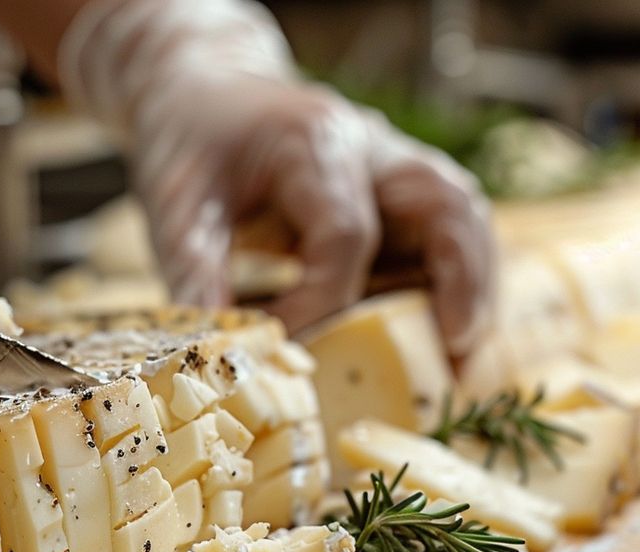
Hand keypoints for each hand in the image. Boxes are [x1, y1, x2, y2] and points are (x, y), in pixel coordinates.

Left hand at [59, 0, 493, 354]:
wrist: (208, 97)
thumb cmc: (193, 147)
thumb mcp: (177, 205)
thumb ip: (194, 273)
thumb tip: (217, 354)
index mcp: (316, 143)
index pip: (345, 234)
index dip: (321, 303)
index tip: (283, 348)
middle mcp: (372, 148)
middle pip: (445, 208)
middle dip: (459, 282)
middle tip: (453, 352)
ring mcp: (393, 166)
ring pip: (462, 217)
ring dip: (472, 285)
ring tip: (459, 355)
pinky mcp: (397, 192)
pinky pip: (447, 232)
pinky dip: (454, 280)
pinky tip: (439, 334)